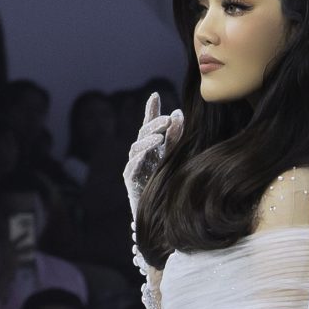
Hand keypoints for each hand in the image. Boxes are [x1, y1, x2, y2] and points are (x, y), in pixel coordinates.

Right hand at [123, 93, 182, 219]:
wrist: (162, 214)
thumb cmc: (167, 184)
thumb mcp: (173, 156)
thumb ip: (175, 136)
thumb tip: (178, 112)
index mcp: (152, 147)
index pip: (150, 125)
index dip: (151, 110)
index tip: (155, 95)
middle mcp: (141, 154)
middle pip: (143, 133)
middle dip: (153, 124)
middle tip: (167, 119)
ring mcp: (134, 166)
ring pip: (136, 148)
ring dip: (147, 140)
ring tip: (159, 136)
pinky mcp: (130, 180)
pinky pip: (132, 166)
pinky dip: (139, 157)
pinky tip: (147, 152)